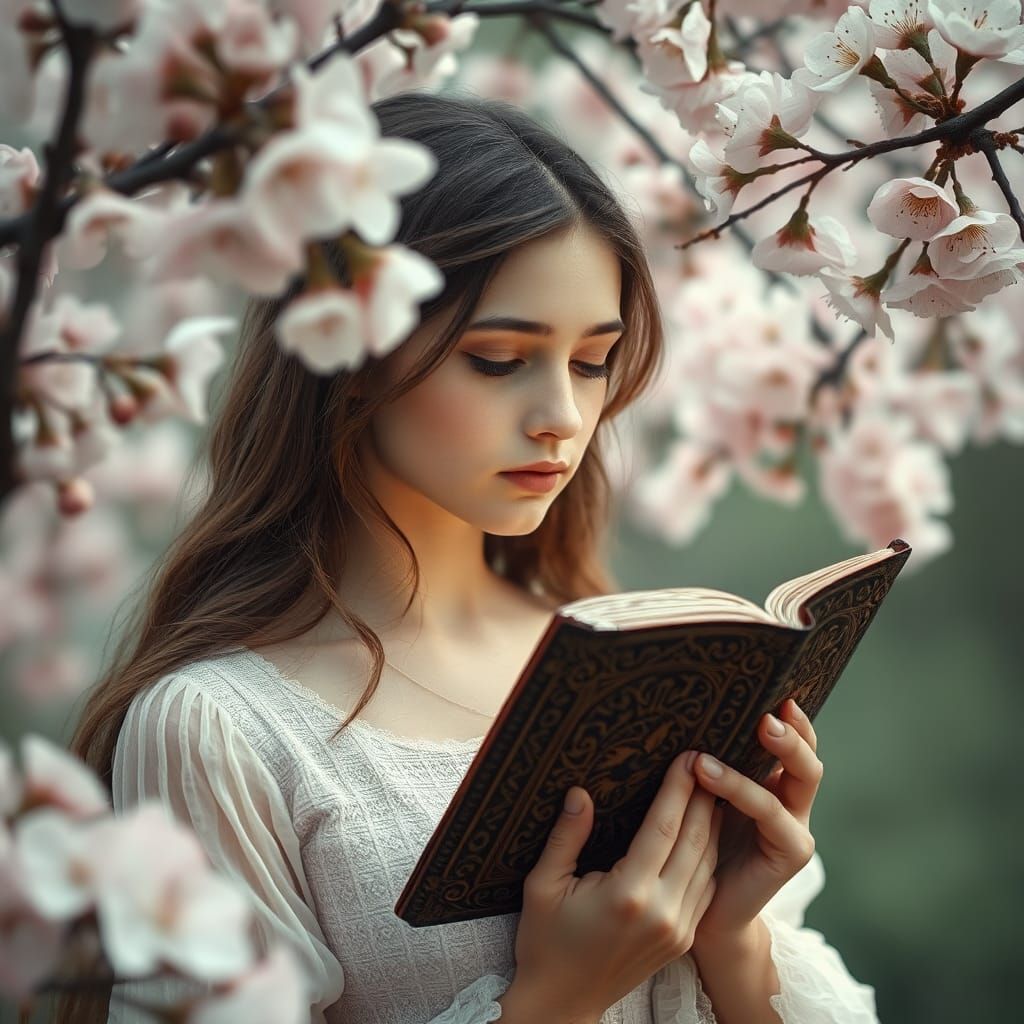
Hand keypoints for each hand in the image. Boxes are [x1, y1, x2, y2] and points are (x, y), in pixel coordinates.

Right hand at [508, 750, 721, 1022]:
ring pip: (707, 864)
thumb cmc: (545, 940)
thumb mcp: (543, 885)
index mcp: (627, 894)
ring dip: (713, 823)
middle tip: (707, 759)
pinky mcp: (682, 940)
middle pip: (695, 841)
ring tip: (714, 786)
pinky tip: (709, 830)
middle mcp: (661, 912)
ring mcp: (677, 929)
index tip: (686, 757)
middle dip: (703, 797)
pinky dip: (712, 855)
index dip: (677, 789)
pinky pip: (706, 888)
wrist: (563, 1002)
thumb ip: (566, 837)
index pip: (662, 828)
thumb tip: (581, 792)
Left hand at [689, 698, 821, 946]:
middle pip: (807, 753)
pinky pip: (770, 812)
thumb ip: (702, 758)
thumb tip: (676, 705)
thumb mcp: (699, 794)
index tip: (775, 679)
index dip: (789, 713)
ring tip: (746, 726)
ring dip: (775, 750)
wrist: (701, 914)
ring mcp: (795, 824)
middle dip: (794, 728)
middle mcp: (791, 799)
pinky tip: (706, 772)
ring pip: (801, 777)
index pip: (792, 737)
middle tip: (771, 708)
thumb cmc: (691, 845)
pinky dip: (741, 787)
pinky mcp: (790, 851)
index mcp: (772, 780)